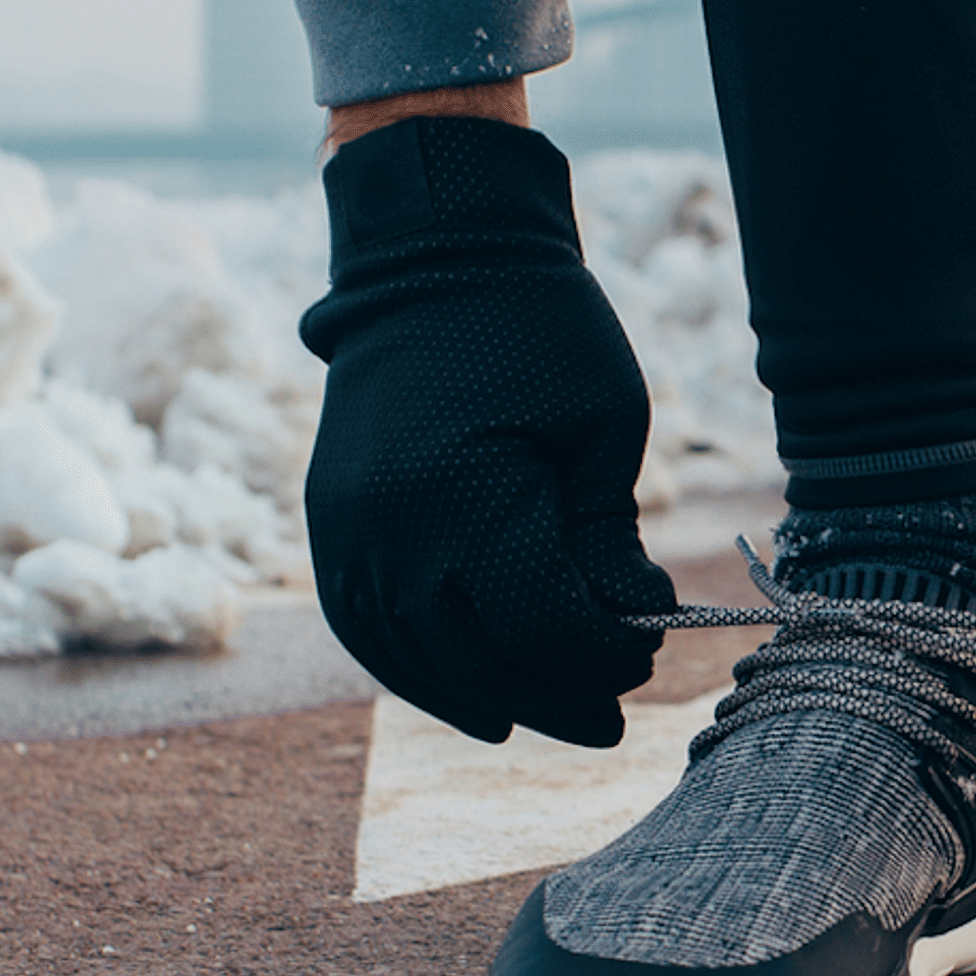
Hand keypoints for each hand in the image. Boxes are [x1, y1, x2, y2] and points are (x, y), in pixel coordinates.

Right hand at [299, 115, 674, 745]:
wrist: (432, 258)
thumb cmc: (539, 332)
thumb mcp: (602, 429)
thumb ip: (609, 539)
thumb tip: (633, 625)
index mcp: (468, 498)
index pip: (541, 627)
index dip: (601, 655)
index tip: (646, 649)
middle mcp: (392, 530)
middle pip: (479, 659)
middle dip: (554, 692)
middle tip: (612, 713)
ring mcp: (348, 534)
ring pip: (417, 660)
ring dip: (486, 699)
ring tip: (547, 716)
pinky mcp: (328, 528)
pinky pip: (366, 631)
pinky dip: (419, 673)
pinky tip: (472, 698)